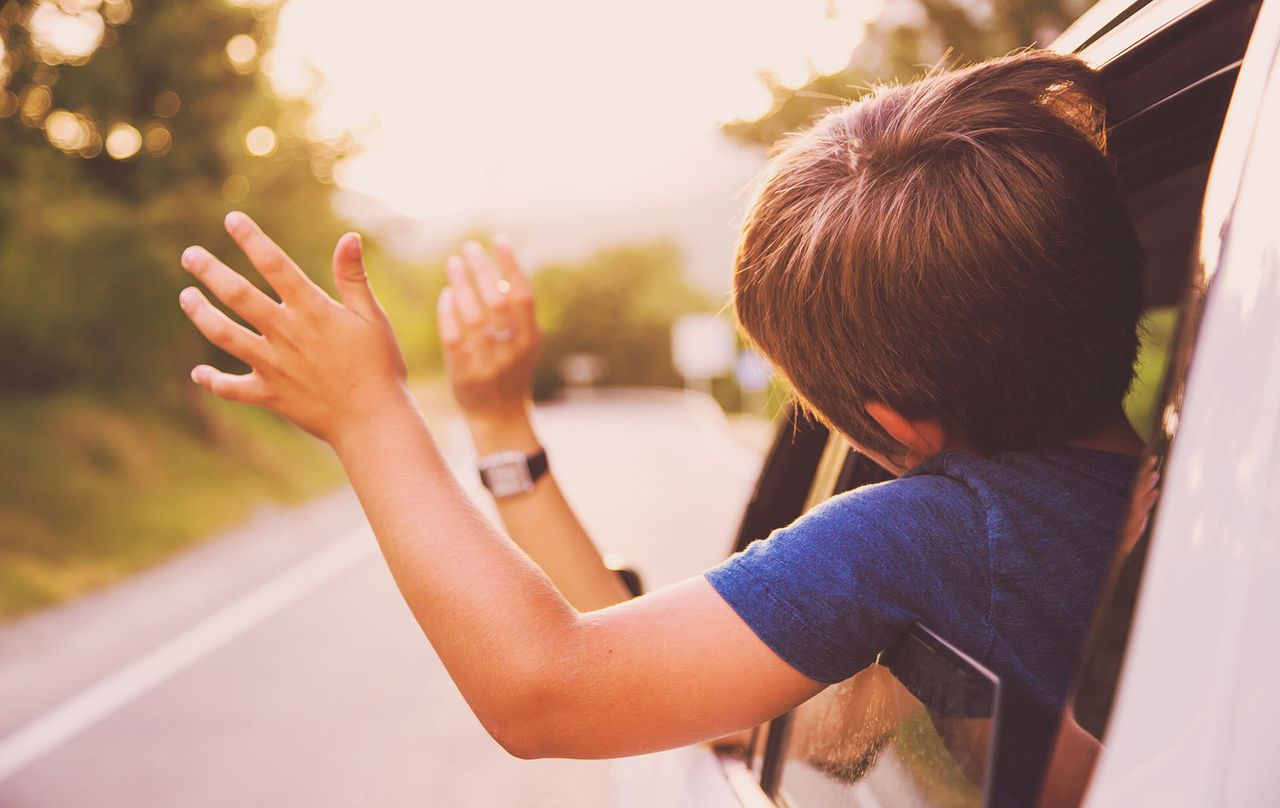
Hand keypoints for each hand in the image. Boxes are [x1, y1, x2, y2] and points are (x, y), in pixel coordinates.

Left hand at [178, 211, 409, 444]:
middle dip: (210, 272)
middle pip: (238, 295)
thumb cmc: (380, 366)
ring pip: (224, 335)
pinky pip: (232, 388)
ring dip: (200, 314)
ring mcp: (274, 365)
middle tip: (189, 255)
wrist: (373, 420)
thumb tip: (348, 237)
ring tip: (185, 297)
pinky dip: (213, 380)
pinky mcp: (270, 395)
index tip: (231, 220)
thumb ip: (353, 278)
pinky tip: (198, 373)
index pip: (275, 265)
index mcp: (312, 310)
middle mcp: (286, 333)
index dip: (251, 240)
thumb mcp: (372, 317)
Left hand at [439, 239, 540, 439]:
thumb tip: (503, 270)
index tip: (498, 240)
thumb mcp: (524, 344)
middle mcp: (512, 350)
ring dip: (462, 285)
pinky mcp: (465, 375)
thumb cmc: (510, 371)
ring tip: (454, 264)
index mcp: (530, 338)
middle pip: (497, 302)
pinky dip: (448, 314)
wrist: (500, 417)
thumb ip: (518, 313)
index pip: (523, 295)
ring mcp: (488, 363)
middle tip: (469, 248)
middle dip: (482, 270)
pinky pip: (454, 338)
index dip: (511, 265)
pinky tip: (446, 296)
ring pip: (473, 317)